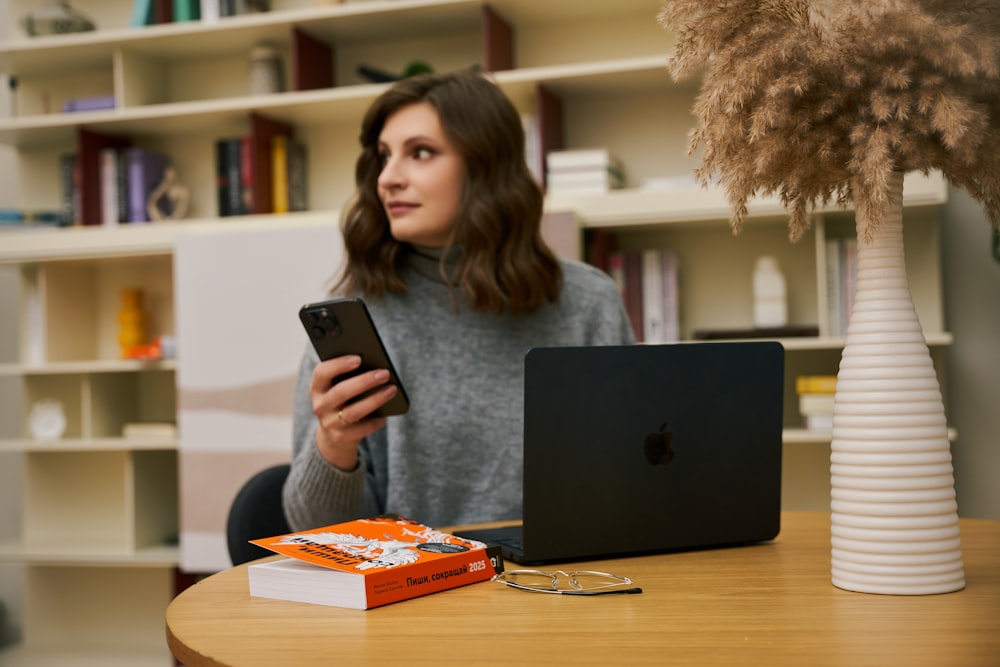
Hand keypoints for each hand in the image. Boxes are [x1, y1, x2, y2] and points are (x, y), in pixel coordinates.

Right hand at [310, 354, 398, 470]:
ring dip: (375, 400)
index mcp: (317, 387)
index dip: (339, 364)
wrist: (333, 436)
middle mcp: (320, 405)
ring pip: (353, 411)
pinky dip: (375, 421)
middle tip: (385, 373)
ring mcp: (329, 423)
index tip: (359, 358)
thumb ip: (349, 376)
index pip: (322, 372)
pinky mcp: (340, 437)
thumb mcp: (339, 388)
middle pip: (341, 392)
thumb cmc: (343, 402)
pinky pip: (361, 429)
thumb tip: (375, 367)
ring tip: (392, 389)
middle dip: (365, 381)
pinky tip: (386, 415)